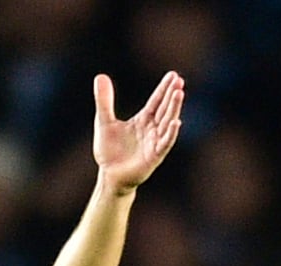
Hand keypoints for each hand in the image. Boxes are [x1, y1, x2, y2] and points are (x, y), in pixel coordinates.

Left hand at [93, 72, 184, 194]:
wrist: (109, 175)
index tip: (173, 75)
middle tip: (179, 80)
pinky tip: (176, 122)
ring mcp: (155, 142)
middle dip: (172, 95)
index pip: (157, 101)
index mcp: (143, 120)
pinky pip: (165, 143)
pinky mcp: (154, 156)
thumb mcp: (104, 121)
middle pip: (165, 109)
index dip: (164, 88)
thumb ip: (104, 101)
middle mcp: (152, 129)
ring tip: (180, 93)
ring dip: (174, 108)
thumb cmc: (109, 150)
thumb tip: (101, 76)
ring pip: (167, 122)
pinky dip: (171, 133)